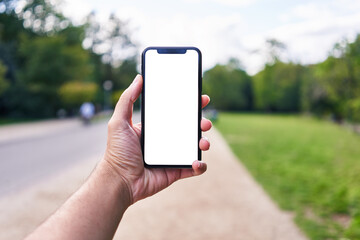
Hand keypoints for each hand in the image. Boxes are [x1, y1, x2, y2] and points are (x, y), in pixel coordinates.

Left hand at [103, 74, 211, 203]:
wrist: (120, 181)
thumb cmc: (117, 152)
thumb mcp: (118, 121)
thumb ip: (127, 99)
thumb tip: (139, 78)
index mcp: (155, 128)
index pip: (175, 113)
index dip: (189, 106)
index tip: (200, 99)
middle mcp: (165, 141)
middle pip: (189, 129)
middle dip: (201, 123)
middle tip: (204, 122)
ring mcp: (172, 156)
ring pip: (194, 146)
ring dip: (204, 142)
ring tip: (203, 142)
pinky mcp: (176, 171)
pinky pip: (194, 168)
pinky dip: (200, 165)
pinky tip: (196, 161)